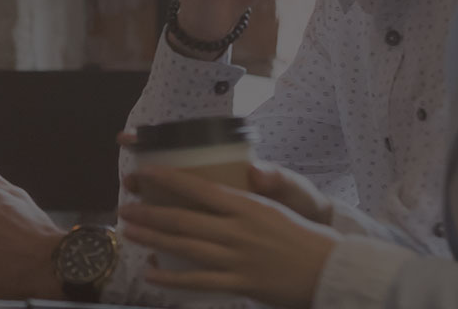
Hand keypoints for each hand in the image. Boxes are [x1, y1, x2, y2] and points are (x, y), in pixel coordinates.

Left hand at [118, 166, 336, 308]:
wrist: (331, 269)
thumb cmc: (304, 237)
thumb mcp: (274, 208)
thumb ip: (246, 197)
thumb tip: (241, 173)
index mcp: (247, 205)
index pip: (199, 188)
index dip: (167, 180)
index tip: (144, 173)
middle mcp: (238, 229)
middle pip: (184, 218)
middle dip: (150, 212)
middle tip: (126, 207)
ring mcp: (237, 258)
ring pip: (185, 247)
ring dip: (154, 239)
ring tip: (129, 232)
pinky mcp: (240, 283)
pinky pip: (198, 281)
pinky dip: (172, 277)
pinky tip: (152, 272)